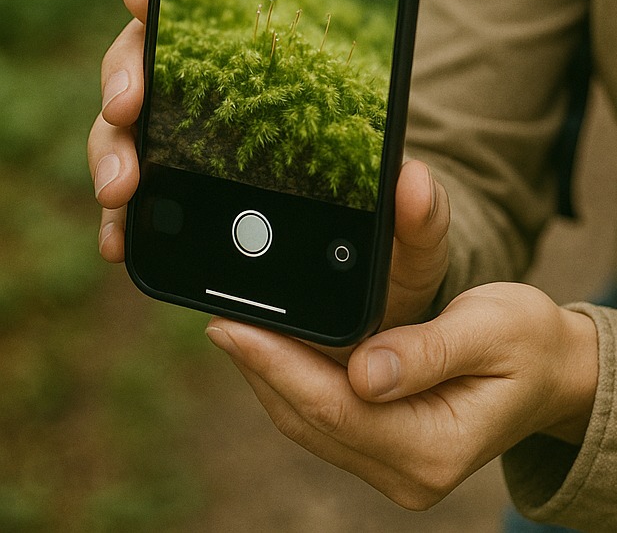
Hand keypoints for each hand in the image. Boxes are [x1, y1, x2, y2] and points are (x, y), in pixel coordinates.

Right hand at [87, 0, 450, 325]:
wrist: (361, 305)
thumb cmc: (388, 258)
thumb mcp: (414, 237)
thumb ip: (423, 214)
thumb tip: (414, 180)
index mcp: (267, 90)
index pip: (207, 30)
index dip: (166, 3)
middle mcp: (215, 115)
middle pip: (145, 75)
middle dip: (124, 82)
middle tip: (128, 109)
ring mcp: (186, 161)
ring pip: (124, 137)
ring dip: (110, 152)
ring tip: (122, 189)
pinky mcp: (172, 212)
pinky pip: (129, 206)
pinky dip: (116, 219)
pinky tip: (115, 242)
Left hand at [206, 283, 598, 508]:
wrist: (550, 369)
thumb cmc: (525, 342)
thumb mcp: (487, 332)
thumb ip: (426, 353)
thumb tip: (362, 370)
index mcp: (435, 446)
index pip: (336, 407)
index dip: (277, 364)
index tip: (233, 325)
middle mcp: (408, 471)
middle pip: (312, 418)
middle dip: (260, 367)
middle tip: (219, 319)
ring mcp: (395, 466)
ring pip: (311, 422)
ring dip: (269, 375)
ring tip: (236, 328)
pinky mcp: (386, 449)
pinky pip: (326, 419)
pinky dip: (294, 382)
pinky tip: (274, 349)